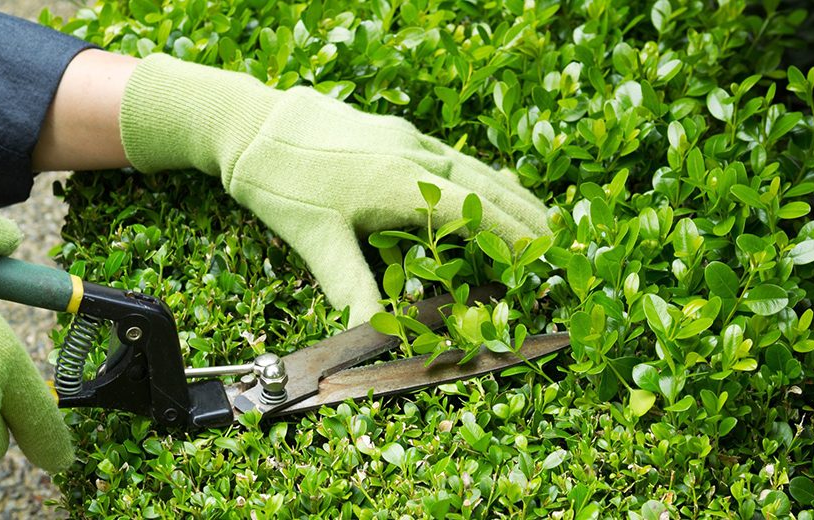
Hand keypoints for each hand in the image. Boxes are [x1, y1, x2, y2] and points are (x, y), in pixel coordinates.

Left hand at [120, 54, 549, 323]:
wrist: (250, 122)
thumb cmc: (280, 182)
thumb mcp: (315, 241)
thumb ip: (351, 288)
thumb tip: (374, 337)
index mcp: (402, 184)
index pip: (474, 214)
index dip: (513, 239)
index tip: (544, 259)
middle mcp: (414, 156)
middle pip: (487, 188)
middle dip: (527, 217)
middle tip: (562, 243)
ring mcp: (407, 139)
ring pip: (474, 168)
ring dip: (509, 194)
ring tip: (541, 216)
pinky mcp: (395, 131)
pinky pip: (453, 156)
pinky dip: (480, 176)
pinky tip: (485, 185)